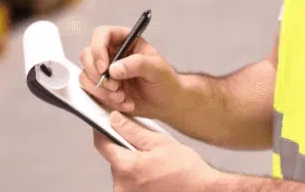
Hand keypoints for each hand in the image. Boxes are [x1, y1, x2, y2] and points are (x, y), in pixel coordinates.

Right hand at [79, 25, 184, 120]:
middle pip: (87, 55)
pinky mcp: (102, 88)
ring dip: (102, 90)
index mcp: (125, 40)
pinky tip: (123, 102)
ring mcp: (105, 71)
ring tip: (122, 97)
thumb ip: (138, 64)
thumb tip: (114, 69)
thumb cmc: (165, 80)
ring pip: (86, 75)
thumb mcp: (157, 68)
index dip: (98, 48)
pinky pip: (91, 92)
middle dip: (98, 75)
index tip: (104, 68)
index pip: (101, 34)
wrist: (166, 103)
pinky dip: (105, 100)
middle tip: (115, 87)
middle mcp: (111, 53)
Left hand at [94, 111, 219, 191]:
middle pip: (113, 160)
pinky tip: (153, 173)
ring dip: (132, 164)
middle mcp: (122, 186)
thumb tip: (114, 120)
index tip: (106, 124)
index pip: (102, 145)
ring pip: (122, 172)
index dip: (102, 131)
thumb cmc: (186, 170)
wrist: (202, 190)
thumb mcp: (160, 142)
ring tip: (153, 162)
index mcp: (127, 167)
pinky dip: (137, 176)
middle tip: (144, 145)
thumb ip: (133, 131)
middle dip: (124, 149)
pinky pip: (128, 184)